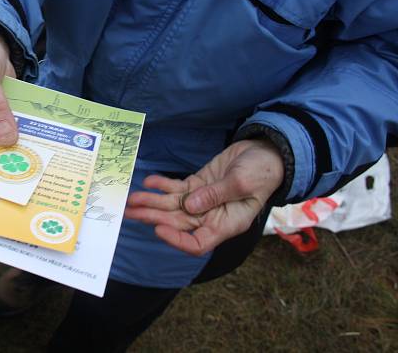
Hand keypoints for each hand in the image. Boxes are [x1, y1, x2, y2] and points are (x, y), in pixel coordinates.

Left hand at [125, 139, 283, 255]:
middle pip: (177, 223)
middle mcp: (211, 216)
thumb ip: (216, 195)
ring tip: (131, 200)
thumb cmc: (262, 172)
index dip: (177, 240)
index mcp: (226, 224)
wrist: (266, 153)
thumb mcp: (242, 183)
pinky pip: (176, 188)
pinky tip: (149, 181)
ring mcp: (202, 200)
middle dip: (153, 218)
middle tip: (131, 212)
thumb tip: (190, 206)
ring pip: (172, 206)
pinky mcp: (197, 185)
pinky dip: (162, 185)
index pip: (197, 244)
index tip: (159, 229)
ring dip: (151, 202)